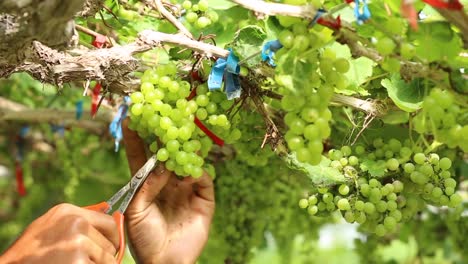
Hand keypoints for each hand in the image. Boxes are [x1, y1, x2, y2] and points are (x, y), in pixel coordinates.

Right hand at [0, 203, 118, 263]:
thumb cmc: (29, 252)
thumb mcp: (51, 226)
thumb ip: (78, 221)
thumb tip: (110, 215)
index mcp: (69, 212)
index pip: (108, 222)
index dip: (111, 237)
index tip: (109, 247)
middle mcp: (76, 223)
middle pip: (109, 243)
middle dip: (102, 255)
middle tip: (83, 260)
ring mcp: (78, 243)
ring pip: (106, 259)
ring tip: (71, 263)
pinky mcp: (78, 262)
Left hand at [122, 120, 214, 263]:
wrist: (165, 261)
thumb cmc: (144, 239)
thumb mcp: (135, 212)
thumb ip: (145, 186)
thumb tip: (160, 164)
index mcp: (146, 184)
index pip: (140, 156)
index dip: (136, 137)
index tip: (132, 117)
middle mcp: (166, 182)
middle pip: (165, 154)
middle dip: (164, 136)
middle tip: (164, 116)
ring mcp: (185, 188)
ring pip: (186, 162)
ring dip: (184, 149)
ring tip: (182, 134)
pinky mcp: (203, 198)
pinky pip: (203, 179)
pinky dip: (197, 172)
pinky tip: (190, 170)